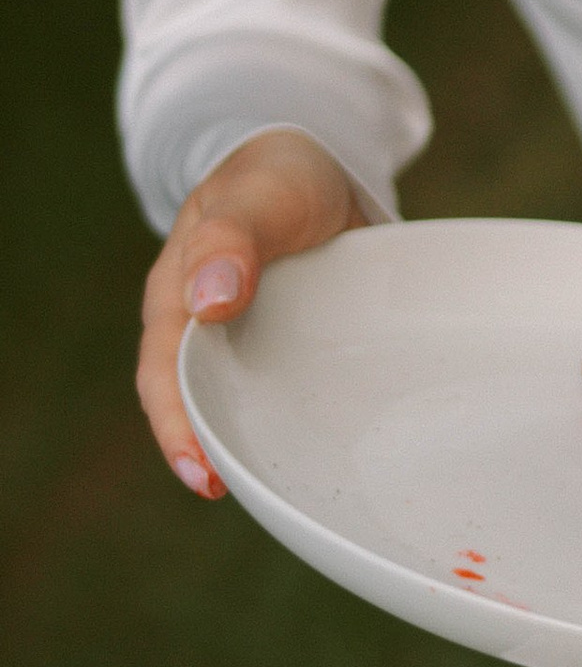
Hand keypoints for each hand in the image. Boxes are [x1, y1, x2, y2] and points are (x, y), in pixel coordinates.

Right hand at [138, 129, 369, 496]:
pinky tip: (330, 456)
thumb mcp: (256, 198)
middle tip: (241, 499)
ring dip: (258, 448)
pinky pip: (288, 396)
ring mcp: (249, 346)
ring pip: (243, 407)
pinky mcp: (292, 351)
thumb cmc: (275, 179)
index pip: (166, 376)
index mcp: (178, 298)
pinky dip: (300, 425)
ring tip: (287, 494)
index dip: (179, 428)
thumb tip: (209, 304)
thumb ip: (233, 241)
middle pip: (199, 405)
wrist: (314, 167)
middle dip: (212, 455)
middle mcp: (207, 331)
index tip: (204, 476)